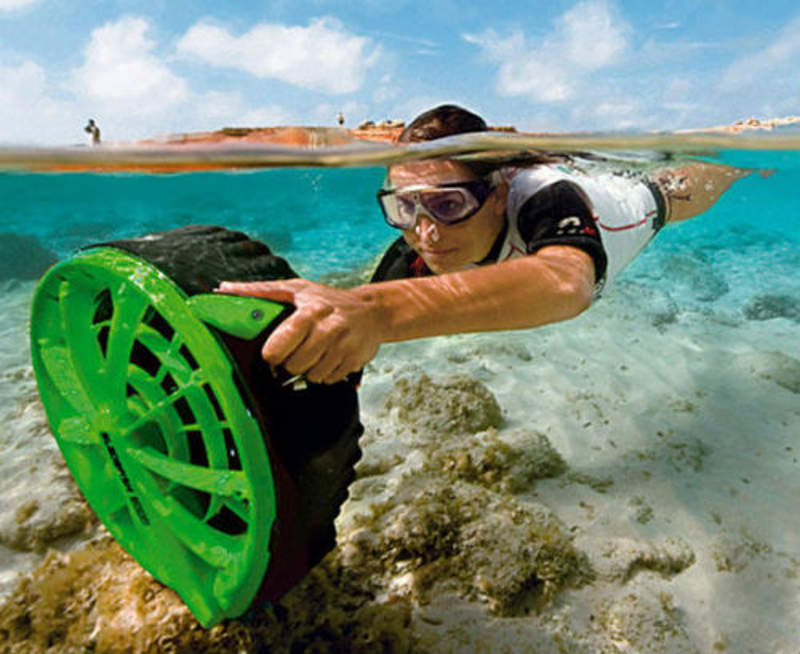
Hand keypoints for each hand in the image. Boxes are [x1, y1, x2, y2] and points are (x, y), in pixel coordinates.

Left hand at [217, 279, 382, 383]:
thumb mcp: (296, 288)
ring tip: (313, 351)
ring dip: (307, 369)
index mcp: (311, 311)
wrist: (372, 312)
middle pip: (294, 365)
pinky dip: (323, 373)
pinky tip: (327, 357)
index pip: (281, 343)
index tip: (271, 352)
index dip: (272, 353)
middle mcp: (330, 329)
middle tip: (296, 349)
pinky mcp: (354, 362)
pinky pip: (327, 380)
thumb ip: (260, 291)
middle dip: (290, 361)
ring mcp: (344, 348)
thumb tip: (224, 288)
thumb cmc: (328, 299)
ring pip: (311, 376)